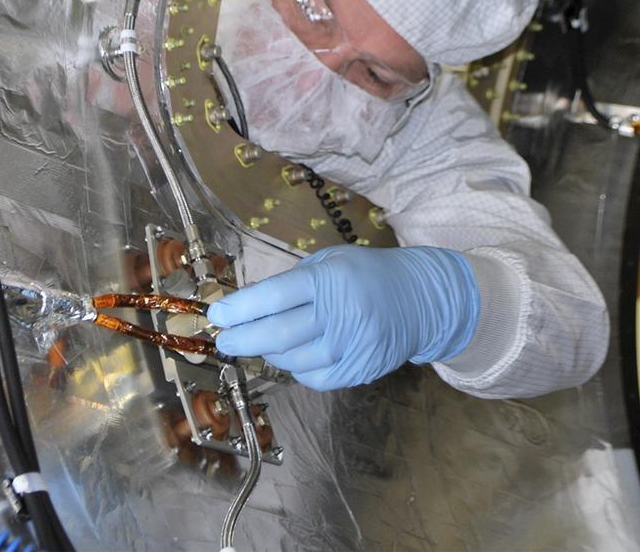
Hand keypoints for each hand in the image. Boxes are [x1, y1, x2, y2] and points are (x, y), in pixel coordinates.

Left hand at [207, 245, 479, 390]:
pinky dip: (295, 369)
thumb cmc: (365, 274)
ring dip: (269, 353)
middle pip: (279, 334)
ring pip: (293, 360)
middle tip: (224, 340)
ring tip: (261, 342)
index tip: (217, 315)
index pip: (275, 296)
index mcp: (329, 279)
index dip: (241, 309)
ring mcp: (352, 346)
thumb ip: (292, 282)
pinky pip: (314, 377)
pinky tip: (293, 355)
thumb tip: (247, 305)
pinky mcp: (361, 370)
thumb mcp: (330, 261)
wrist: (422, 298)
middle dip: (243, 339)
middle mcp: (340, 313)